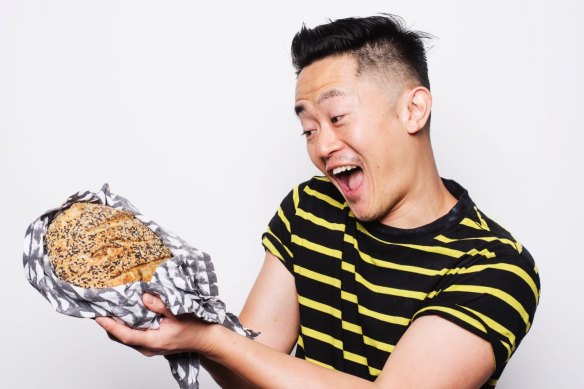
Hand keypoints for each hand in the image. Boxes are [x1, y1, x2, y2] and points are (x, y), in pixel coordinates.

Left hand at [95, 293, 216, 356]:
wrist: (205, 339)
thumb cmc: (195, 327)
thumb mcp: (178, 313)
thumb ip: (160, 305)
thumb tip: (143, 297)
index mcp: (154, 342)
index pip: (126, 336)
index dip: (110, 326)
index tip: (98, 317)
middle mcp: (148, 348)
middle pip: (121, 338)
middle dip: (109, 324)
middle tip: (101, 308)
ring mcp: (149, 347)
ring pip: (126, 337)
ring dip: (117, 325)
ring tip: (111, 309)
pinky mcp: (151, 344)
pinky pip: (133, 336)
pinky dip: (126, 326)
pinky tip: (126, 315)